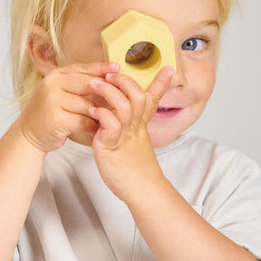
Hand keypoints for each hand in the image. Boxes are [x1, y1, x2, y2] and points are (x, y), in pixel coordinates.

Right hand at [18, 62, 119, 153]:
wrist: (28, 134)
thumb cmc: (48, 112)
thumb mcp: (59, 91)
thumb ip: (77, 82)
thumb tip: (106, 72)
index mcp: (54, 75)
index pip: (82, 68)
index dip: (102, 67)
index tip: (118, 67)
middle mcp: (52, 85)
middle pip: (88, 84)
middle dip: (106, 91)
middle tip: (120, 97)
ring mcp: (52, 101)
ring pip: (88, 105)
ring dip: (100, 114)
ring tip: (110, 118)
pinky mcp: (56, 119)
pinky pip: (84, 121)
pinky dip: (93, 127)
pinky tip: (97, 130)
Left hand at [88, 66, 173, 202]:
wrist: (143, 192)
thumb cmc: (136, 170)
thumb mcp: (137, 145)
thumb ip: (132, 130)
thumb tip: (121, 120)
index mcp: (141, 125)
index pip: (153, 100)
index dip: (161, 83)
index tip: (168, 69)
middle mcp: (135, 127)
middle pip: (138, 96)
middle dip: (124, 80)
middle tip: (111, 73)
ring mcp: (125, 135)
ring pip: (124, 106)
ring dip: (109, 91)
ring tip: (95, 84)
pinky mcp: (112, 145)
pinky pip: (110, 124)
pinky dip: (101, 114)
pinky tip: (92, 111)